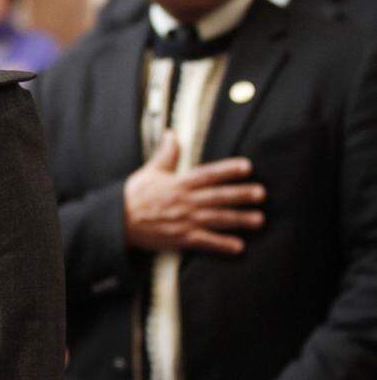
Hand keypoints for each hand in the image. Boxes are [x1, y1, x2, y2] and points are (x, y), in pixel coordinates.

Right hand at [124, 131, 264, 253]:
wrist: (119, 220)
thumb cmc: (134, 195)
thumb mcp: (150, 171)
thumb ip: (166, 154)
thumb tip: (172, 133)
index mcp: (179, 183)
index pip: (208, 174)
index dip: (228, 170)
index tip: (247, 167)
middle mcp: (185, 201)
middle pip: (218, 197)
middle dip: (241, 195)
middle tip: (261, 193)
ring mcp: (185, 221)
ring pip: (217, 219)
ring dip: (239, 220)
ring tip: (258, 219)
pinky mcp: (181, 238)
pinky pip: (206, 242)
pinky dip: (222, 244)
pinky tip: (239, 246)